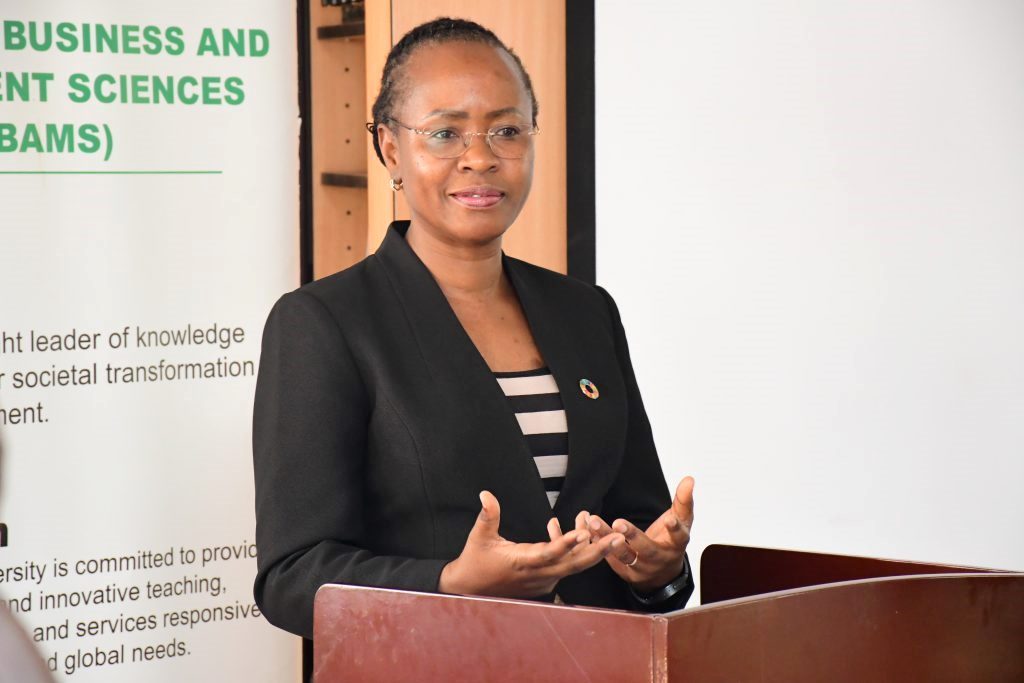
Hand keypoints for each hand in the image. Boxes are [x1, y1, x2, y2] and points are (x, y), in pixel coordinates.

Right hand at [439, 491, 624, 598]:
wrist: (472, 590)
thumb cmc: (475, 561)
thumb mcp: (479, 537)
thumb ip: (488, 515)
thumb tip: (486, 494)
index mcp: (522, 562)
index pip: (549, 553)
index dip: (566, 543)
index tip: (583, 532)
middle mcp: (538, 574)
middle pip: (573, 564)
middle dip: (597, 551)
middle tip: (618, 537)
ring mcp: (544, 580)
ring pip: (574, 565)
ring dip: (592, 549)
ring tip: (611, 534)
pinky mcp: (546, 581)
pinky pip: (567, 565)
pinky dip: (578, 551)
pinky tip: (583, 533)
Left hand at [576, 476, 693, 592]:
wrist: (662, 573)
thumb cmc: (671, 540)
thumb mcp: (682, 521)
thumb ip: (683, 500)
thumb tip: (689, 478)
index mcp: (676, 545)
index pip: (679, 537)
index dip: (675, 529)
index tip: (670, 519)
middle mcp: (658, 559)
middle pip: (646, 549)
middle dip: (632, 536)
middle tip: (618, 523)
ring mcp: (640, 568)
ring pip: (622, 554)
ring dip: (606, 538)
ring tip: (593, 522)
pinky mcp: (624, 572)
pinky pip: (609, 558)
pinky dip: (597, 543)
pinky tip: (586, 529)